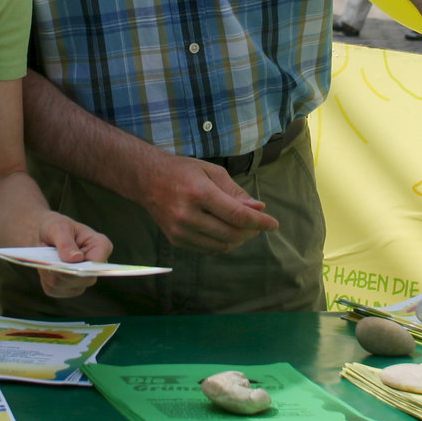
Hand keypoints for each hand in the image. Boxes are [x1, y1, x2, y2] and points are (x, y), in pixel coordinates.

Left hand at [35, 213, 111, 297]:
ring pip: (64, 285)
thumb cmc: (57, 228)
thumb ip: (66, 243)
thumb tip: (76, 259)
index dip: (84, 266)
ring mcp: (83, 280)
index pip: (98, 263)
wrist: (47, 237)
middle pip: (81, 279)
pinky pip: (54, 289)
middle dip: (61, 270)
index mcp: (100, 246)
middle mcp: (95, 267)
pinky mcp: (68, 289)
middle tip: (48, 261)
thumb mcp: (59, 228)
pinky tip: (45, 267)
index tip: (68, 261)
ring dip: (50, 273)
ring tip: (45, 258)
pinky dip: (45, 278)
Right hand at [135, 153, 278, 253]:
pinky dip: (223, 244)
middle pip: (231, 233)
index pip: (237, 215)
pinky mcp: (176, 240)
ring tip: (244, 228)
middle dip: (251, 231)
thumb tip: (258, 208)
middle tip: (259, 225)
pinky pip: (208, 249)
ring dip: (238, 239)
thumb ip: (236, 192)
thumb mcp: (212, 171)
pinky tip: (227, 232)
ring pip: (221, 245)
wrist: (147, 180)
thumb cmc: (183, 171)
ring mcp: (180, 231)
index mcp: (199, 193)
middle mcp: (188, 215)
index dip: (259, 222)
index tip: (273, 224)